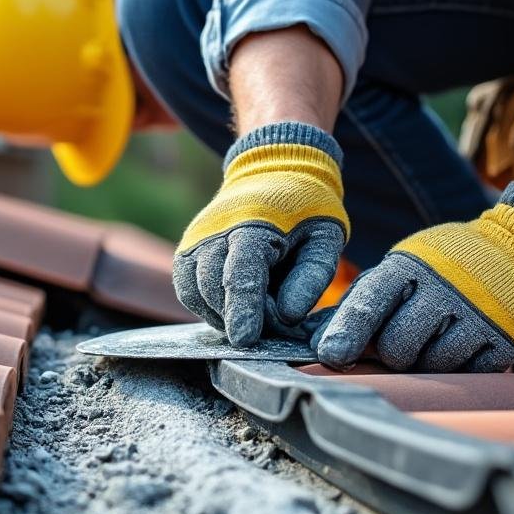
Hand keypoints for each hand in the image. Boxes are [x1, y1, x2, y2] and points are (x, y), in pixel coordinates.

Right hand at [174, 122, 348, 346]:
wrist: (273, 173)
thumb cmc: (307, 208)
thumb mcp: (327, 236)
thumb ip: (313, 276)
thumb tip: (288, 316)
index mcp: (254, 222)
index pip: (241, 272)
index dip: (242, 309)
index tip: (246, 340)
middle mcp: (215, 229)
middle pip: (212, 286)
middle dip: (236, 317)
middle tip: (268, 329)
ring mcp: (196, 239)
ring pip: (195, 292)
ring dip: (220, 315)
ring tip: (252, 318)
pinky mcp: (187, 250)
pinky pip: (187, 289)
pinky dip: (206, 307)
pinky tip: (231, 310)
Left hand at [313, 181, 513, 370]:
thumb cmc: (446, 267)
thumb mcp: (405, 267)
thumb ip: (365, 300)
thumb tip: (321, 340)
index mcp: (410, 267)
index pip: (370, 302)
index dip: (348, 332)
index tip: (331, 355)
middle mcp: (443, 289)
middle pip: (398, 348)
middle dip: (395, 353)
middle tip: (407, 340)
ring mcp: (477, 316)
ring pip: (431, 367)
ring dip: (427, 363)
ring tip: (438, 337)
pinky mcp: (506, 341)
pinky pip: (466, 375)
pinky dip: (459, 368)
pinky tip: (464, 346)